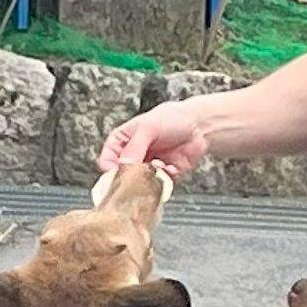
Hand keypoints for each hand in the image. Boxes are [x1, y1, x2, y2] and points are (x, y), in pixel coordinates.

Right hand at [93, 97, 214, 187]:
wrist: (199, 125)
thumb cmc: (171, 119)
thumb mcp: (149, 127)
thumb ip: (135, 147)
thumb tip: (123, 165)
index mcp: (122, 142)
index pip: (107, 160)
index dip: (110, 169)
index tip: (118, 174)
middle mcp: (132, 157)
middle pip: (122, 176)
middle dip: (131, 178)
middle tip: (140, 174)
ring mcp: (146, 168)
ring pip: (139, 184)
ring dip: (149, 179)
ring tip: (160, 166)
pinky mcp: (162, 177)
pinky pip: (156, 187)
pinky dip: (163, 181)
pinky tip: (171, 168)